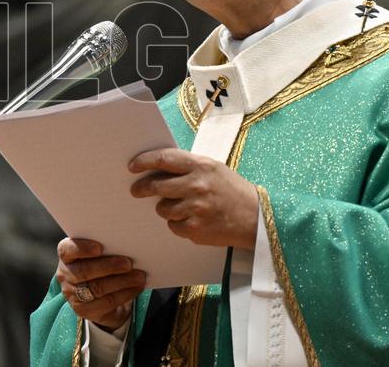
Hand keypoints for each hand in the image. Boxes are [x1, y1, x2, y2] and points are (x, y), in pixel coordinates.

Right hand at [55, 238, 145, 331]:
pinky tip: (136, 287)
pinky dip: (125, 293)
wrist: (100, 295)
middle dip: (109, 266)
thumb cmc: (101, 265)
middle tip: (128, 263)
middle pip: (84, 271)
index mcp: (66, 256)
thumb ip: (106, 248)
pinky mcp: (83, 310)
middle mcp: (65, 274)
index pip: (67, 250)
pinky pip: (106, 302)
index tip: (100, 247)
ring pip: (97, 288)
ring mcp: (72, 294)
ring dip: (121, 281)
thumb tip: (126, 245)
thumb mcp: (99, 254)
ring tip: (139, 276)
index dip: (82, 248)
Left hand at [129, 148, 258, 250]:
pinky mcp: (196, 229)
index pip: (164, 159)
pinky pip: (173, 226)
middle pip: (156, 186)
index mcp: (201, 165)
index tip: (132, 166)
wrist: (256, 217)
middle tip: (136, 190)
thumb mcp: (213, 168)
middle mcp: (197, 185)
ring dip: (164, 208)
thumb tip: (157, 167)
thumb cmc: (231, 190)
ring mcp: (196, 209)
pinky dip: (177, 223)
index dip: (144, 161)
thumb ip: (188, 166)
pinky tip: (191, 220)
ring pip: (162, 208)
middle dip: (142, 188)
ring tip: (178, 206)